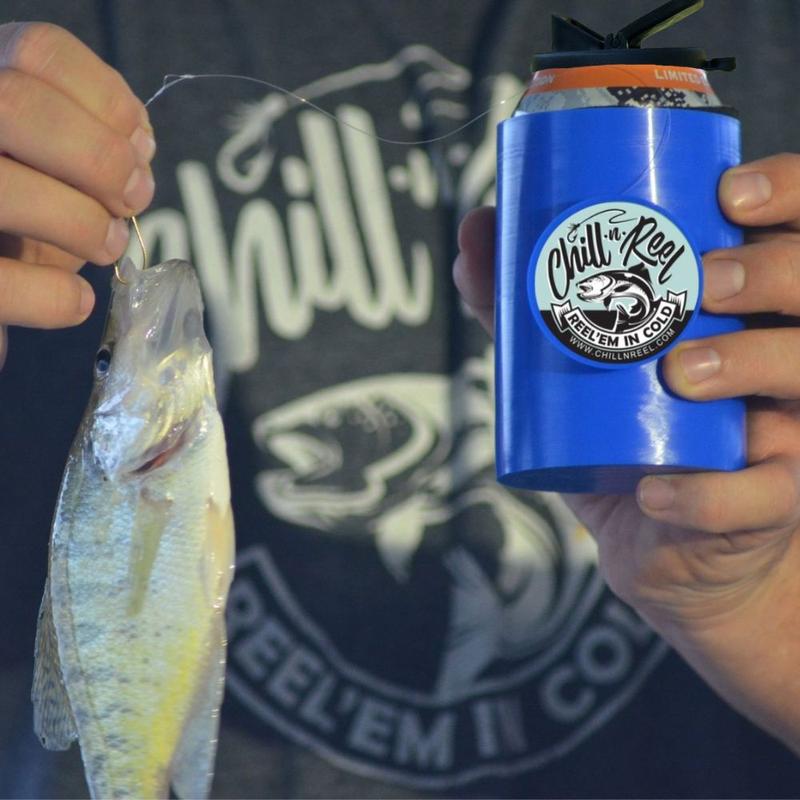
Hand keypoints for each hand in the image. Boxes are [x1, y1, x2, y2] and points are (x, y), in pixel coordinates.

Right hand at [0, 23, 155, 365]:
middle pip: (18, 103)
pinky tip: (76, 299)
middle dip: (100, 159)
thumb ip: (95, 144)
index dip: (108, 100)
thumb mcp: (60, 168)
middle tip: (133, 199)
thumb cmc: (27, 214)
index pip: (40, 52)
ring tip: (109, 245)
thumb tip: (137, 143)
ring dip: (81, 223)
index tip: (140, 146)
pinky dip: (54, 297)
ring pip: (3, 188)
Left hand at [454, 153, 799, 752]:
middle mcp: (783, 359)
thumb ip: (526, 309)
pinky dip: (705, 494)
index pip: (793, 236)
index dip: (787, 196)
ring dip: (748, 362)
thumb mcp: (575, 369)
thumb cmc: (627, 438)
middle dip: (770, 272)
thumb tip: (475, 236)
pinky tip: (656, 491)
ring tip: (682, 371)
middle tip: (703, 281)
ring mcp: (788, 432)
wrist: (664, 546)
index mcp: (747, 312)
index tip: (729, 193)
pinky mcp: (768, 504)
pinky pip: (761, 496)